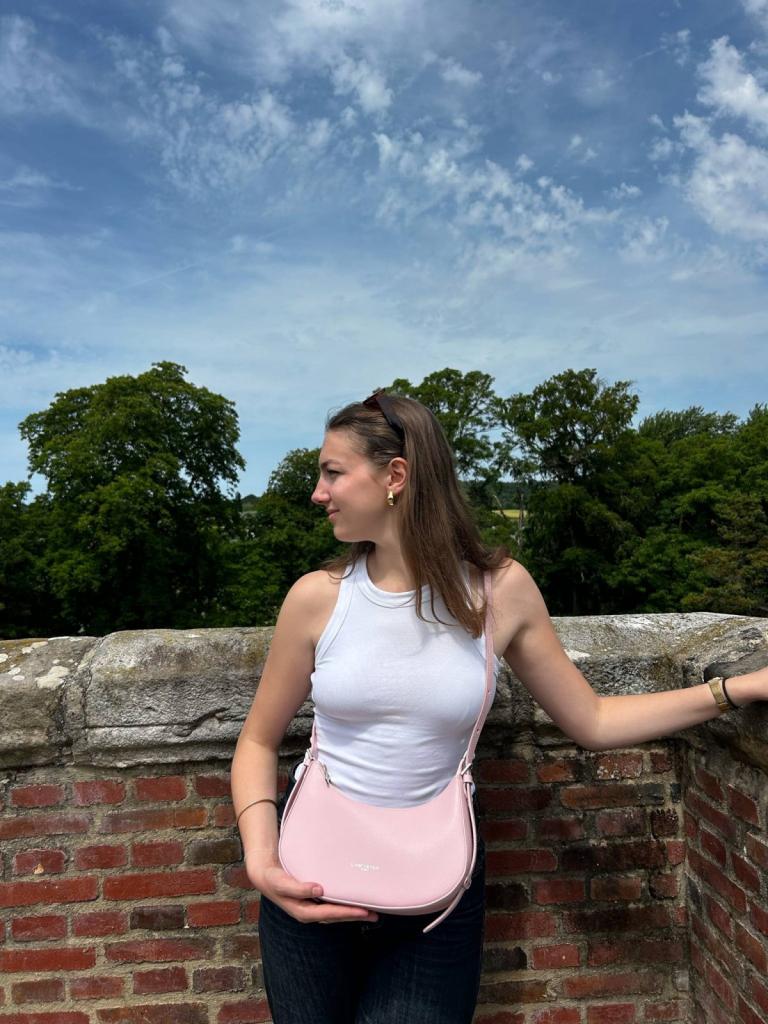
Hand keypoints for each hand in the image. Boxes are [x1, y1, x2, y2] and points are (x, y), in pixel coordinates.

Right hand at [246, 859, 378, 924]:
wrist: (266, 876)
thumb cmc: (274, 880)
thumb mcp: (282, 883)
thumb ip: (298, 888)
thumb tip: (318, 889)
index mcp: (302, 911)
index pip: (328, 914)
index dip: (344, 913)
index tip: (361, 911)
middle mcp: (310, 912)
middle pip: (335, 917)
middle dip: (354, 916)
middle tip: (375, 915)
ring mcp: (312, 908)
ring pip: (336, 914)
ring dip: (352, 913)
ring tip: (371, 912)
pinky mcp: (314, 901)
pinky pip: (332, 906)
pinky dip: (344, 906)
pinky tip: (354, 902)